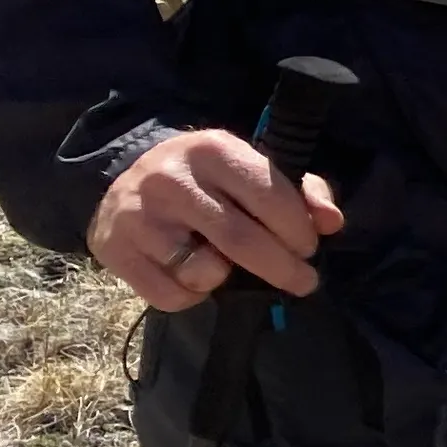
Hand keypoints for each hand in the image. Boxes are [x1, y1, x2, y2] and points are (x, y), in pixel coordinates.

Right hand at [89, 129, 344, 312]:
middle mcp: (172, 180)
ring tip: (224, 266)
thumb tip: (331, 222)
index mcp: (213, 150)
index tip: (309, 248)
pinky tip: (190, 275)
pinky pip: (170, 296)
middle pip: (241, 241)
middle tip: (303, 282)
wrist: (125, 177)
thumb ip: (300, 193)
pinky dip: (191, 296)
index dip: (298, 231)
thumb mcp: (251, 169)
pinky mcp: (115, 250)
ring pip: (203, 273)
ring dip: (226, 280)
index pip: (270, 197)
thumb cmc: (207, 179)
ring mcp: (139, 216)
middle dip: (283, 269)